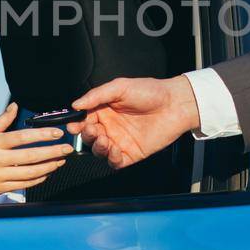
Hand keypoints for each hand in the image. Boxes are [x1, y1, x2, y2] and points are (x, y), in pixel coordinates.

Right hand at [0, 103, 73, 203]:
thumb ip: (0, 121)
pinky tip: (46, 173)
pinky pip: (23, 185)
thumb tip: (15, 107)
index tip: (57, 133)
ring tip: (60, 161)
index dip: (43, 134)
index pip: (22, 137)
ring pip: (30, 173)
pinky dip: (37, 179)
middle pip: (31, 156)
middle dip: (53, 152)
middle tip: (67, 149)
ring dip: (49, 167)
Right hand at [67, 76, 200, 169]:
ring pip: (99, 151)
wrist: (175, 104)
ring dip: (97, 147)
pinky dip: (111, 159)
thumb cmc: (150, 92)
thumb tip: (75, 105)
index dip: (77, 124)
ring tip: (104, 139)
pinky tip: (114, 150)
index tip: (74, 125)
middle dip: (87, 136)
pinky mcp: (132, 153)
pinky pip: (115, 162)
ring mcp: (120, 141)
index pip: (84, 120)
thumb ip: (96, 95)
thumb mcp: (120, 87)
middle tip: (93, 130)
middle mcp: (110, 127)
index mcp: (105, 110)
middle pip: (89, 137)